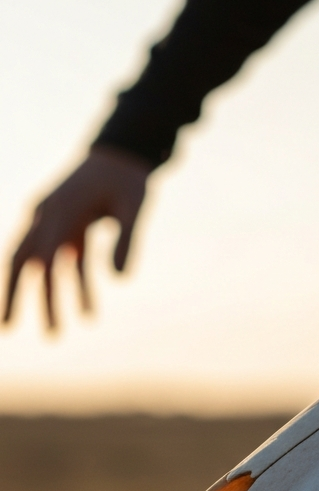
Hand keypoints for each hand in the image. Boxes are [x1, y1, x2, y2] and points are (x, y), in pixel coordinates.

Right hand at [4, 145, 150, 329]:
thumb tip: (120, 280)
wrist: (124, 154)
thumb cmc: (128, 178)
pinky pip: (69, 264)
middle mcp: (47, 216)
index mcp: (57, 208)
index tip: (27, 304)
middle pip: (24, 261)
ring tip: (55, 335)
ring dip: (49, 301)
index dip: (33, 277)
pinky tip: (89, 314)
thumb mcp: (135, 207)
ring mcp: (56, 224)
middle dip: (15, 295)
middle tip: (8, 328)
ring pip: (44, 268)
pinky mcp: (71, 230)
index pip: (40, 249)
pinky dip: (77, 288)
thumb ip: (127, 240)